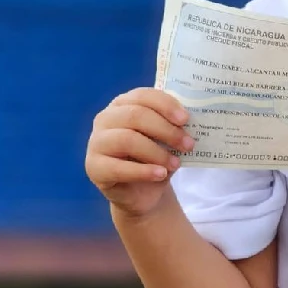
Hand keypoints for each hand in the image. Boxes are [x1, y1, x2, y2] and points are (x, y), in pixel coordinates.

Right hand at [85, 87, 194, 217]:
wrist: (142, 192)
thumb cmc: (155, 156)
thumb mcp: (166, 138)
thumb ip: (174, 125)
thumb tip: (194, 118)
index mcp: (124, 104)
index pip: (143, 95)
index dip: (166, 105)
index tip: (186, 119)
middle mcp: (106, 118)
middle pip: (136, 116)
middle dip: (166, 130)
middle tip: (188, 144)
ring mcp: (96, 142)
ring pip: (127, 139)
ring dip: (157, 152)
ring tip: (176, 164)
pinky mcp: (93, 167)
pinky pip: (118, 167)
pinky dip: (144, 171)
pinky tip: (160, 175)